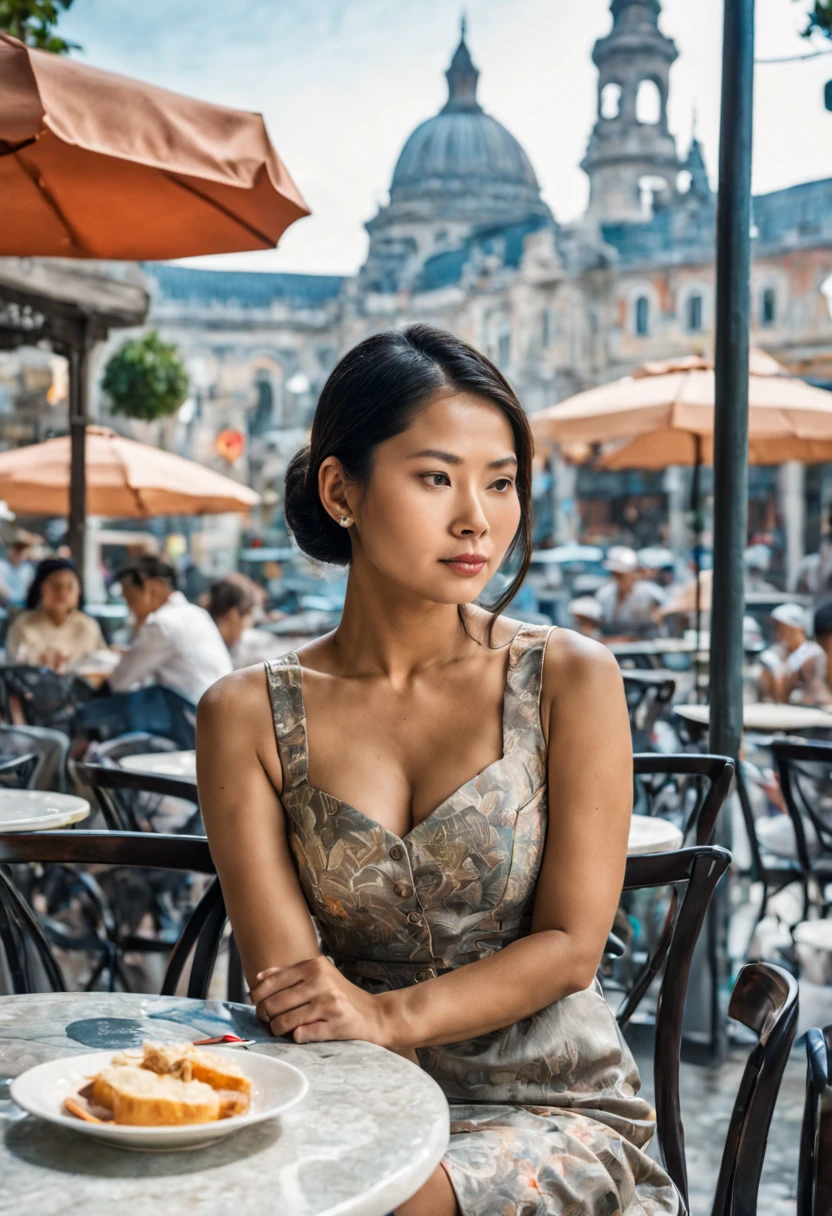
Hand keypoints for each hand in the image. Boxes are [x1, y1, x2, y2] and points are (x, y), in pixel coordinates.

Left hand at [249, 956, 397, 1046]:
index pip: (269, 983)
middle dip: (265, 1017)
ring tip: (281, 1030)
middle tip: (268, 1021)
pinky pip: (301, 1034)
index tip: (259, 1006)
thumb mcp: (318, 975)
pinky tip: (300, 1034)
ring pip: (283, 1022)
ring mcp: (329, 1003)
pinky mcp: (335, 1024)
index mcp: (314, 966)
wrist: (375, 1015)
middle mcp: (321, 981)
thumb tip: (258, 978)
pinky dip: (296, 1037)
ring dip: (277, 1030)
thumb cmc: (340, 995)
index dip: (257, 999)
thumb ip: (289, 974)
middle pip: (272, 1004)